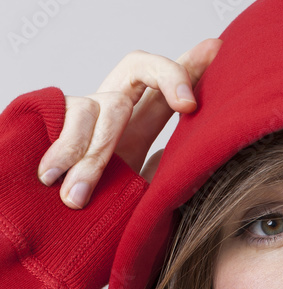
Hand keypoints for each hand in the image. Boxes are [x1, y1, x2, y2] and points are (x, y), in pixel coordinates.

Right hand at [37, 37, 222, 209]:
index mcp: (137, 124)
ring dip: (98, 155)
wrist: (64, 227)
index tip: (215, 51)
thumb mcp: (144, 194)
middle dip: (169, 77)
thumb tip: (198, 160)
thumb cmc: (105, 211)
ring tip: (96, 188)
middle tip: (188, 105)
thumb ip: (165, 173)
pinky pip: (67, 121)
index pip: (163, 88)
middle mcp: (111, 108)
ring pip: (106, 106)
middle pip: (140, 67)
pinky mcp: (52, 117)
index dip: (187, 67)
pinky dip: (65, 151)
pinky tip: (54, 174)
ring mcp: (83, 110)